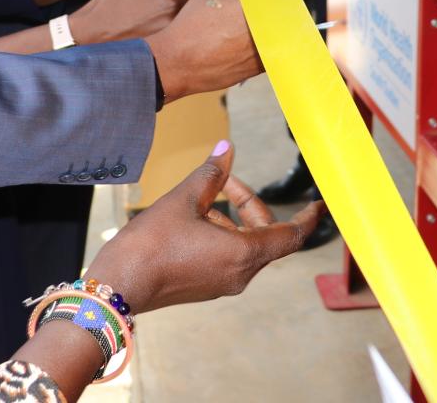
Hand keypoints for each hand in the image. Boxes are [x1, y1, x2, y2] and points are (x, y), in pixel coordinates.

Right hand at [68, 0, 189, 43]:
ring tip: (161, 23)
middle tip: (177, 8)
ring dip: (181, 26)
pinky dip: (170, 41)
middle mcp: (173, 24)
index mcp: (169, 3)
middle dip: (189, 10)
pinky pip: (173, 44)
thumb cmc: (106, 8)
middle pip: (194, 14)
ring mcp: (167, 43)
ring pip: (184, 30)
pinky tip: (155, 38)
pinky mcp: (159, 56)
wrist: (87, 39)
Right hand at [85, 140, 320, 311]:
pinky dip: (222, 233)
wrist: (119, 285)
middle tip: (226, 181)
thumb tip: (226, 150)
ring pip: (246, 245)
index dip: (307, 218)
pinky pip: (230, 257)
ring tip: (202, 196)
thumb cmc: (151, 243)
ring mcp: (224, 283)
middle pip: (266, 235)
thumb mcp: (184, 200)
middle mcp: (241, 273)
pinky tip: (195, 218)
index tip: (318, 204)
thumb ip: (211, 175)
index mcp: (244, 253)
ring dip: (232, 218)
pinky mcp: (207, 286)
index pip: (292, 236)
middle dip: (251, 203)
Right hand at [145, 0, 275, 103]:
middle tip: (247, 1)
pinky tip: (238, 39)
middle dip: (270, 3)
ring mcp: (265, 55)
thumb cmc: (193, 24)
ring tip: (240, 21)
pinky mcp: (257, 70)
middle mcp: (269, 34)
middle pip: (283, 12)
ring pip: (276, 33)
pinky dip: (260, 41)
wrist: (176, 63)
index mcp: (263, 11)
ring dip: (267, 23)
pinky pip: (268, 51)